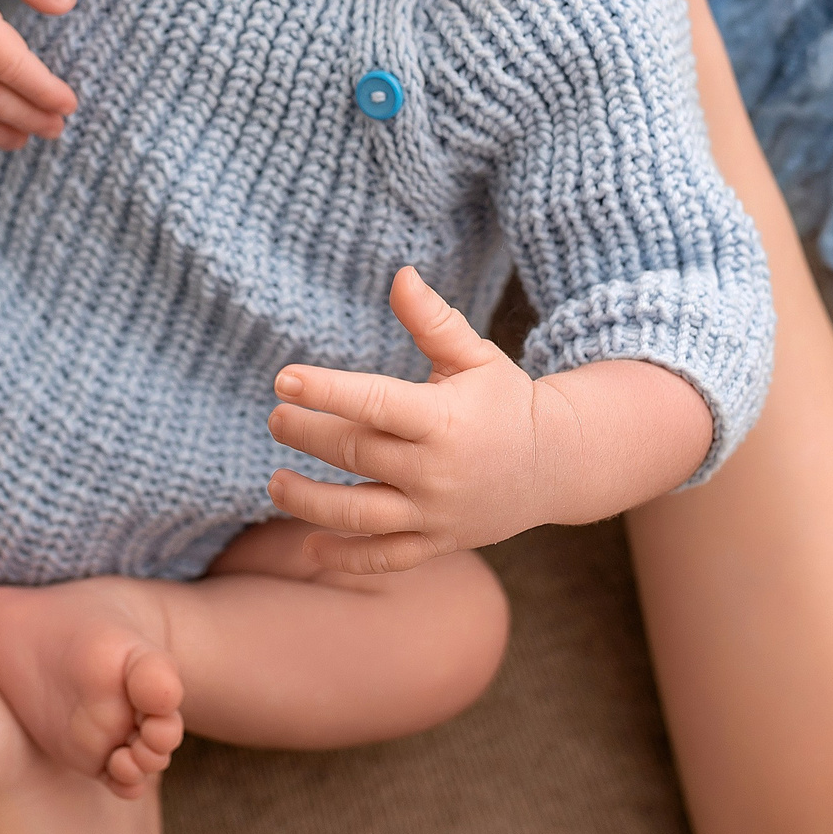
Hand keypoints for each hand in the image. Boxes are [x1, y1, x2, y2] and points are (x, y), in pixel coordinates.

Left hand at [264, 267, 561, 574]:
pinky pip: (385, 558)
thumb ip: (433, 320)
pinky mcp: (438, 542)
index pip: (375, 403)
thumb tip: (400, 274)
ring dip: (310, 502)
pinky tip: (310, 548)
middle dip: (308, 435)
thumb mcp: (474, 355)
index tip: (284, 379)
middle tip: (276, 420)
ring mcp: (436, 512)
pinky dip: (347, 559)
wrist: (556, 464)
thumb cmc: (504, 399)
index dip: (326, 391)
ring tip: (276, 483)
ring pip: (361, 514)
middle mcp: (437, 469)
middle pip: (356, 453)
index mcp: (444, 419)